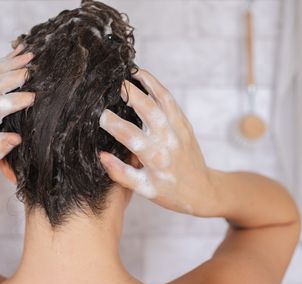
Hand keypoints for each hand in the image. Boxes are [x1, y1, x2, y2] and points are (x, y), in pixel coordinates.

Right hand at [99, 69, 218, 216]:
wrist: (202, 190)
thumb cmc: (170, 192)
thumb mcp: (143, 190)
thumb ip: (121, 173)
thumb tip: (101, 155)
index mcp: (156, 159)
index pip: (131, 136)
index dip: (114, 124)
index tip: (99, 114)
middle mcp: (169, 141)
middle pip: (149, 111)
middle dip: (130, 94)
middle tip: (113, 82)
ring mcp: (179, 130)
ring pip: (163, 100)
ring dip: (147, 83)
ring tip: (131, 71)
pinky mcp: (185, 124)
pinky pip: (171, 101)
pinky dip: (158, 87)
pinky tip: (145, 78)